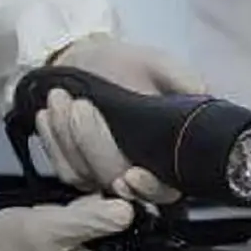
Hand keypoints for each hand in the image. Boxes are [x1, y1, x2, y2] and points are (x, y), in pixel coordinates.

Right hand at [0, 196, 134, 250]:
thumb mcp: (54, 226)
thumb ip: (97, 218)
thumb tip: (133, 208)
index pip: (141, 241)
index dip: (126, 211)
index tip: (105, 192)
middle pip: (123, 242)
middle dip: (101, 219)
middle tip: (71, 208)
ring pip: (104, 244)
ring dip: (86, 226)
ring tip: (60, 217)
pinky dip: (76, 237)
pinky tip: (55, 228)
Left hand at [37, 36, 207, 203]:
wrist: (89, 60)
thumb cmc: (128, 66)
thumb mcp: (161, 66)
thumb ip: (185, 83)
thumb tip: (201, 97)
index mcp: (165, 155)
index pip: (164, 190)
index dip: (149, 189)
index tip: (133, 175)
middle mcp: (134, 171)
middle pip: (114, 179)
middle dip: (95, 144)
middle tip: (82, 106)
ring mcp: (101, 173)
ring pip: (83, 174)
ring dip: (68, 137)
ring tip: (62, 98)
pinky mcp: (73, 168)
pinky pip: (60, 165)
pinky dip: (52, 139)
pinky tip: (49, 113)